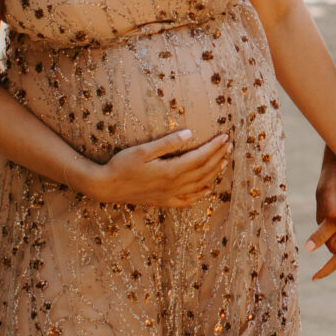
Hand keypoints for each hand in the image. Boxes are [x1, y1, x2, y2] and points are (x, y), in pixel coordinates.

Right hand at [92, 129, 231, 207]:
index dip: (214, 147)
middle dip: (218, 157)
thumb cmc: (122, 165)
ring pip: (199, 185)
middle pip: (203, 170)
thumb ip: (168, 143)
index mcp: (171, 170)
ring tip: (224, 161)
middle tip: (228, 145)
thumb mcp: (143, 150)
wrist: (106, 187)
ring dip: (213, 173)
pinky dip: (200, 195)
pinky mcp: (163, 202)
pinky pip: (187, 200)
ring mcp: (170, 195)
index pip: (199, 157)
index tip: (224, 137)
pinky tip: (208, 189)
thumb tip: (189, 134)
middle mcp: (174, 185)